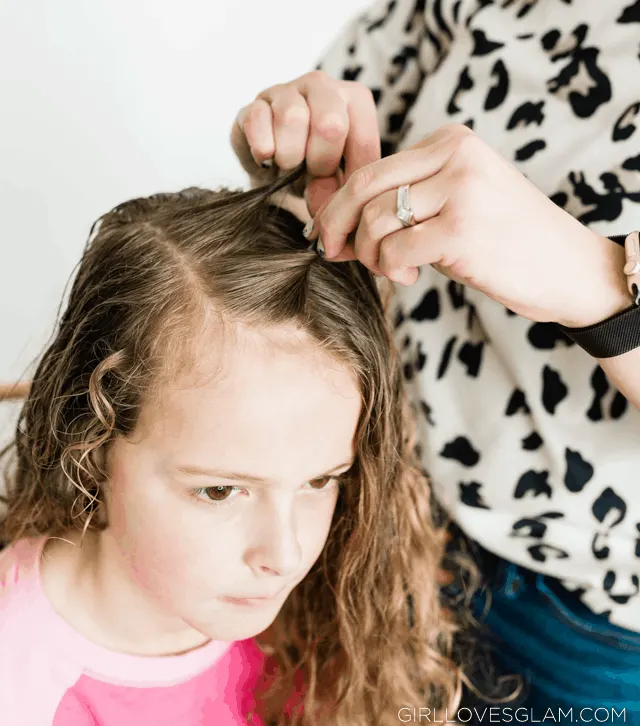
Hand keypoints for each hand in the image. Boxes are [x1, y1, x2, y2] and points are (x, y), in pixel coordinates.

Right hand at [230, 70, 381, 218]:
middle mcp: (322, 86)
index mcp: (354, 99)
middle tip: (311, 173)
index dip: (347, 176)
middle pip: (330, 124)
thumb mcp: (341, 180)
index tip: (336, 186)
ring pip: (291, 118)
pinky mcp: (253, 104)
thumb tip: (325, 208)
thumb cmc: (316, 171)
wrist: (278, 172)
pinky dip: (262, 149)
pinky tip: (267, 160)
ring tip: (287, 165)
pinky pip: (256, 120)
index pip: (362, 140)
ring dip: (289, 157)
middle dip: (320, 162)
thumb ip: (344, 190)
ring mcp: (285, 90)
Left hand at [306, 124, 630, 327]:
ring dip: (369, 254)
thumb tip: (327, 215)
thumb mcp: (451, 204)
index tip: (329, 234)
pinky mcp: (461, 231)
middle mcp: (455, 156)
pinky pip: (394, 250)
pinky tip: (410, 276)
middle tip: (331, 252)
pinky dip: (390, 269)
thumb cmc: (500, 239)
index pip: (371, 168)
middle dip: (335, 224)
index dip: (338, 205)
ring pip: (374, 220)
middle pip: (363, 186)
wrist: (566, 267)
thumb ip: (400, 202)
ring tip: (392, 268)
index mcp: (450, 141)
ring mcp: (460, 191)